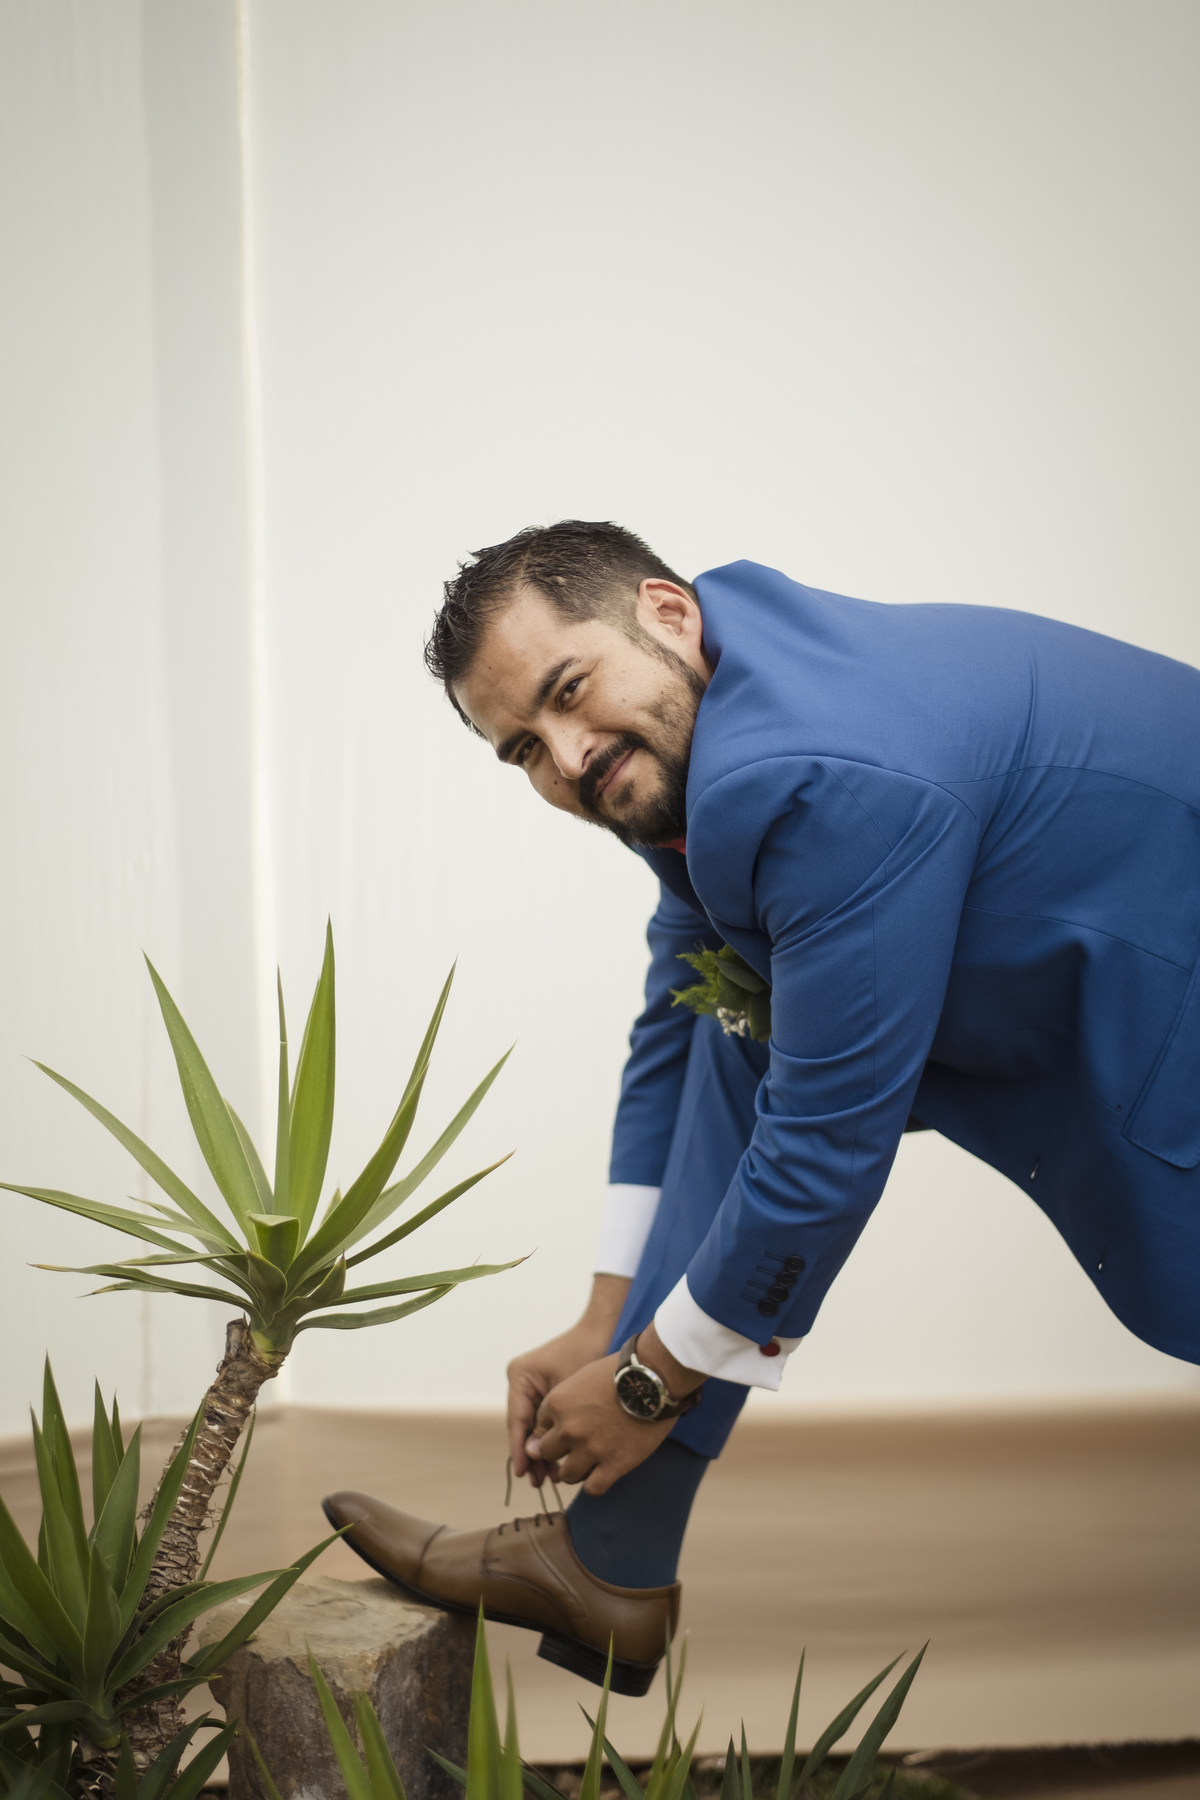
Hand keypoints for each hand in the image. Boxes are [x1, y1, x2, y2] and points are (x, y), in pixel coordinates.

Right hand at [506, 1274, 629, 1484]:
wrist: (601, 1331)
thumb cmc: (585, 1355)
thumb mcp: (567, 1393)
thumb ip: (551, 1423)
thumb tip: (537, 1454)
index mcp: (520, 1376)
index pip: (517, 1420)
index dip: (520, 1449)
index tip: (523, 1472)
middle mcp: (521, 1381)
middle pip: (523, 1426)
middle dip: (532, 1454)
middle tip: (538, 1482)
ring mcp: (532, 1385)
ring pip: (534, 1426)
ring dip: (542, 1450)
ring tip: (548, 1478)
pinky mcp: (546, 1389)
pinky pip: (544, 1419)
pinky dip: (551, 1438)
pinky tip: (558, 1460)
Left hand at [525, 1322, 704, 1496]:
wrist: (654, 1378)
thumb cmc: (619, 1372)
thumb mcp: (581, 1377)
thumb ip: (563, 1402)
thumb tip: (551, 1426)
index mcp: (558, 1404)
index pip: (540, 1427)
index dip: (555, 1428)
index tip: (569, 1426)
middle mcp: (569, 1429)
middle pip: (547, 1453)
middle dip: (560, 1450)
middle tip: (577, 1445)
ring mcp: (591, 1449)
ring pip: (567, 1475)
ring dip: (576, 1469)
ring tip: (591, 1461)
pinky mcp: (613, 1464)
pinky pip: (592, 1488)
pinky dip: (595, 1483)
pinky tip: (604, 1472)